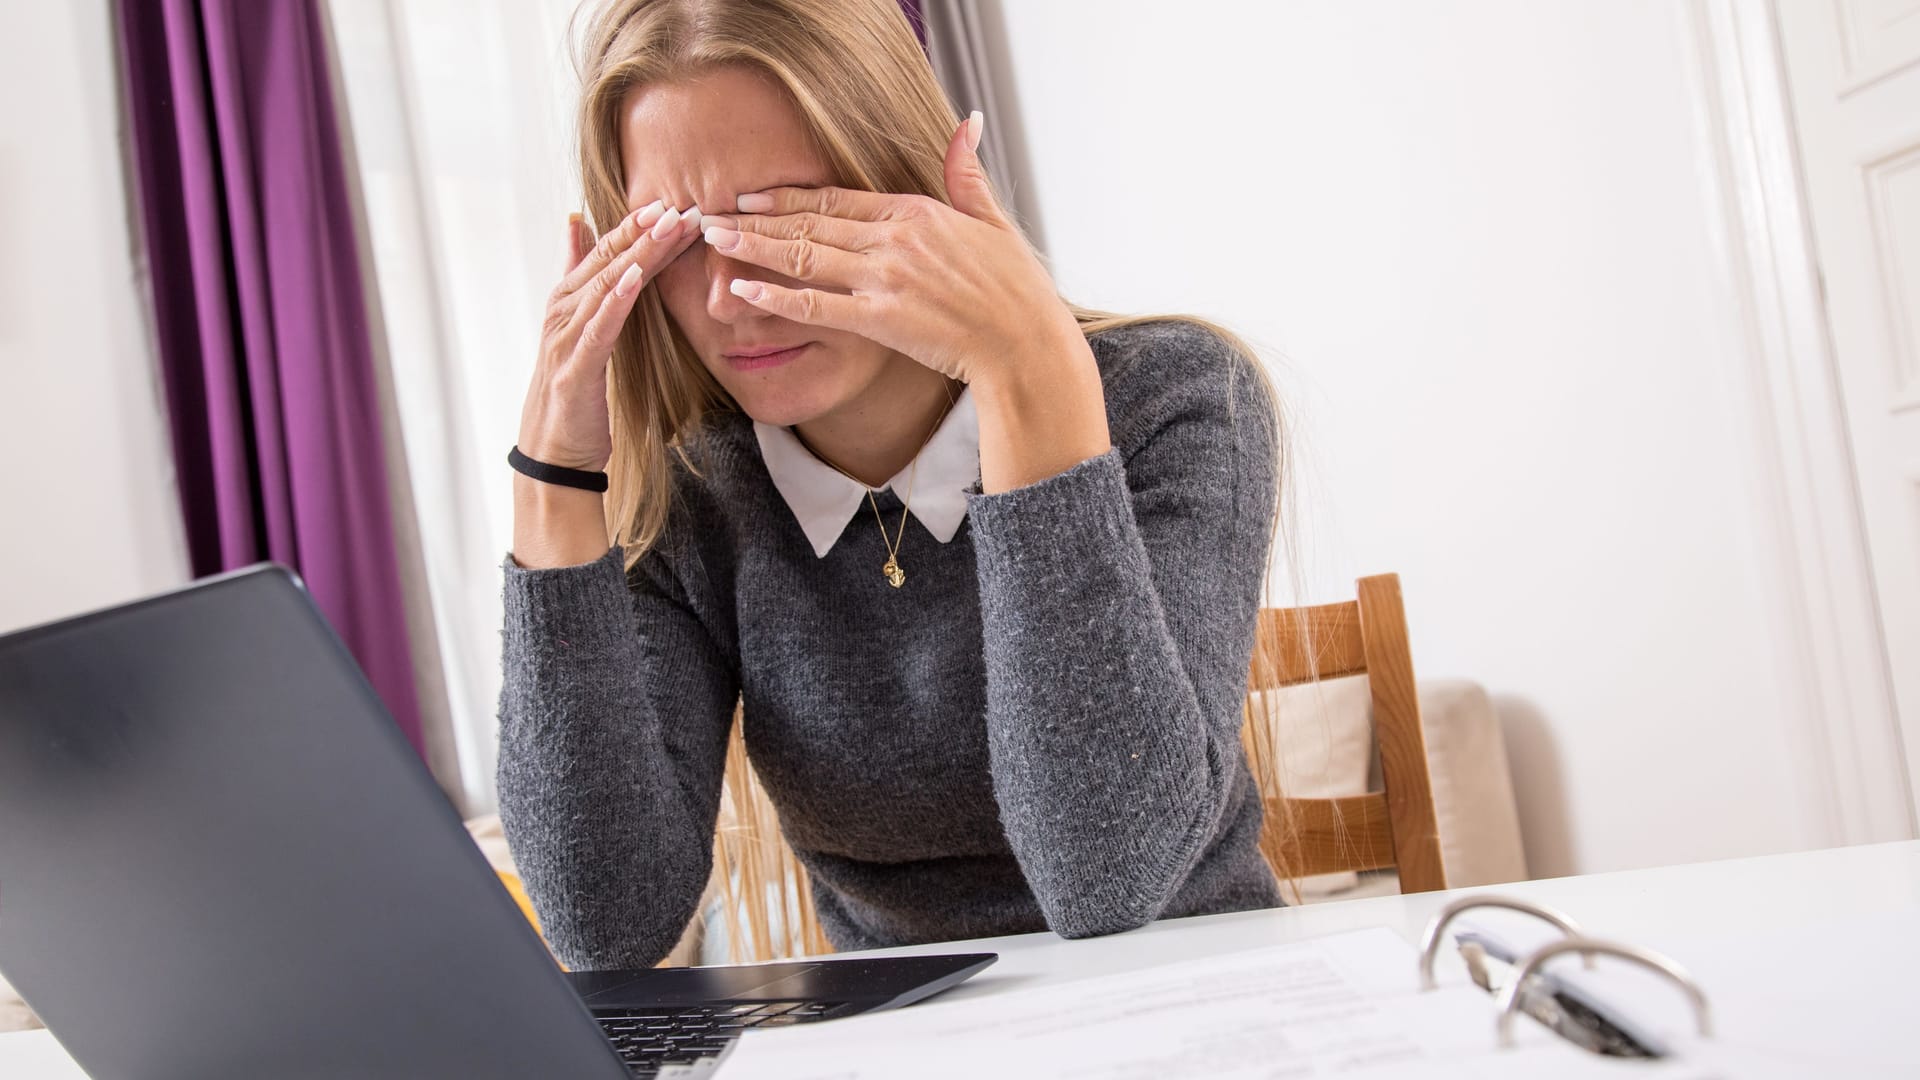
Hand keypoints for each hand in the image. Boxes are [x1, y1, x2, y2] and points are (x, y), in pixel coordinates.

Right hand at [517, 200, 702, 470]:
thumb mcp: (582, 333)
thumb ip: (584, 281)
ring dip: (636, 255)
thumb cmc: (573, 394)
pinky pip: (598, 327)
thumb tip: (578, 224)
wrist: (554, 454)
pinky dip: (615, 300)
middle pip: (607, 261)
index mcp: (568, 301)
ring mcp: (565, 338)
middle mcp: (562, 311)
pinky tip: (633, 278)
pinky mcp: (574, 368)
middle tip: (677, 205)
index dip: (636, 227)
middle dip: (642, 232)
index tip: (671, 203)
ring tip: (664, 227)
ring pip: (605, 285)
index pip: (606, 253)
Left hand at [698, 112, 1088, 389]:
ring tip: (714, 242)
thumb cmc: (1015, 288)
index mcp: (915, 212)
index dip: (788, 196)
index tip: (752, 195)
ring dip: (754, 248)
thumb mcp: (992, 219)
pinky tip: (744, 289)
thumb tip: (969, 122)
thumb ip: (966, 172)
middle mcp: (893, 240)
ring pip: (804, 256)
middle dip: (755, 218)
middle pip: (810, 222)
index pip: (836, 198)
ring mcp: (885, 280)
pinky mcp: (881, 321)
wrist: (1025, 342)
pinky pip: (816, 306)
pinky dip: (776, 296)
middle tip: (710, 215)